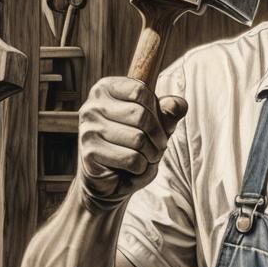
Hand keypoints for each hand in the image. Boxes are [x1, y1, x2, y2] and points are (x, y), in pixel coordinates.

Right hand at [77, 77, 186, 209]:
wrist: (111, 177)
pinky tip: (133, 168)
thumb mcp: (156, 122)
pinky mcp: (90, 152)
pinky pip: (130, 159)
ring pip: (138, 139)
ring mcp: (88, 129)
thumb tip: (178, 105)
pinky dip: (140, 168)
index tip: (157, 124)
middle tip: (158, 147)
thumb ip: (170, 111)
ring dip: (151, 154)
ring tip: (147, 157)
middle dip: (158, 137)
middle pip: (140, 116)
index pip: (140, 90)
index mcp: (106, 89)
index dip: (156, 110)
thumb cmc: (133, 143)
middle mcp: (93, 106)